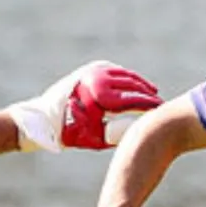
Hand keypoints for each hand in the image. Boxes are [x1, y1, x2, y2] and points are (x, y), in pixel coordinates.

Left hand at [9, 61, 161, 151]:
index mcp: (99, 93)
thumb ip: (119, 133)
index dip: (149, 105)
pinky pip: (116, 71)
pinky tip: (137, 86)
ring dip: (140, 84)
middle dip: (147, 94)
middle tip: (161, 103)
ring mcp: (94, 70)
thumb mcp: (97, 138)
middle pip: (132, 84)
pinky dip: (128, 78)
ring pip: (125, 75)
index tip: (161, 111)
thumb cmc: (70, 133)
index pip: (132, 98)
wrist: (44, 118)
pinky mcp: (91, 68)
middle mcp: (98, 77)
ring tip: (152, 93)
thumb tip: (141, 129)